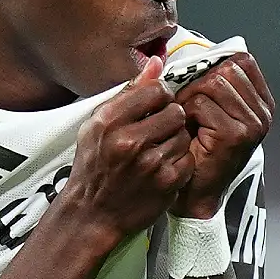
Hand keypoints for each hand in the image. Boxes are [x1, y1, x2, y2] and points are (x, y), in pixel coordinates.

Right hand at [60, 56, 194, 247]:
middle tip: (158, 129)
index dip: (159, 97)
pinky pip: (187, 158)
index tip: (154, 107)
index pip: (155, 90)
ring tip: (158, 150)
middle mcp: (129, 141)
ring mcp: (150, 164)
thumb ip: (128, 94)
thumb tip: (156, 63)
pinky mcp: (166, 183)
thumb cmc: (93, 167)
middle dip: (170, 118)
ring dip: (175, 140)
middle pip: (174, 111)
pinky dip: (178, 162)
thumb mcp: (97, 126)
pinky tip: (162, 166)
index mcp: (108, 121)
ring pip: (183, 134)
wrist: (91, 215)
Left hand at [171, 53, 273, 218]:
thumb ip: (211, 82)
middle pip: (225, 68)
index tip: (196, 82)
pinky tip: (187, 132)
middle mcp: (263, 113)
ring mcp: (253, 124)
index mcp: (261, 103)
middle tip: (186, 105)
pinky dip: (185, 113)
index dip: (213, 64)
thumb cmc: (196, 152)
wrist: (194, 195)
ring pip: (211, 83)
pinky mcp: (236, 135)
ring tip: (186, 119)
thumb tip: (194, 54)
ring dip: (189, 98)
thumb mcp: (211, 111)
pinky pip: (200, 103)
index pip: (241, 60)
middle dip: (197, 82)